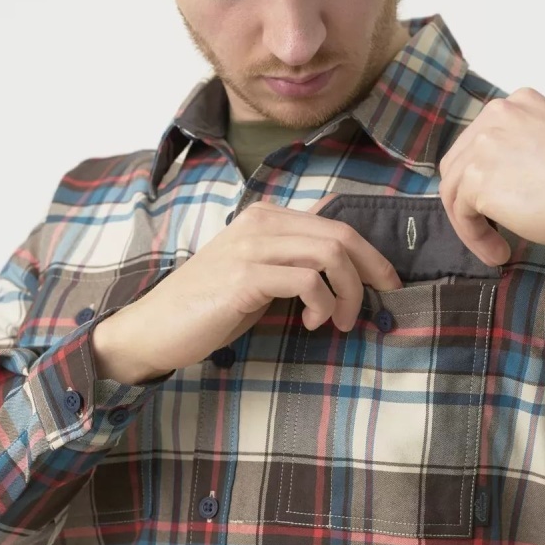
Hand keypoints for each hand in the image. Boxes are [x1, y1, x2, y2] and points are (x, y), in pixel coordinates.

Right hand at [92, 196, 402, 383]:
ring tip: (338, 322)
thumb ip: (291, 253)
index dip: (372, 254)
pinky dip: (322, 304)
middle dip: (372, 271)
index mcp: (266, 217)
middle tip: (380, 303)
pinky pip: (307, 281)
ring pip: (330, 254)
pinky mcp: (245, 276)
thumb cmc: (210, 304)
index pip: (335, 223)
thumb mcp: (257, 270)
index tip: (388, 284)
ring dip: (348, 293)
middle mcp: (260, 221)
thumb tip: (338, 243)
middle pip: (340, 236)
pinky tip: (311, 323)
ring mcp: (252, 246)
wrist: (156, 327)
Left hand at [437, 87, 544, 265]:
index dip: (481, 176)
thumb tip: (492, 175)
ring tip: (496, 247)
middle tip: (488, 228)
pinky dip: (475, 237)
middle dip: (467, 200)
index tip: (495, 203)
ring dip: (471, 223)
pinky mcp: (477, 177)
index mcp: (518, 103)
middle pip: (458, 163)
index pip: (479, 140)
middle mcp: (497, 114)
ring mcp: (484, 144)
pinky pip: (461, 214)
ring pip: (454, 190)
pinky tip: (499, 252)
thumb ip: (519, 147)